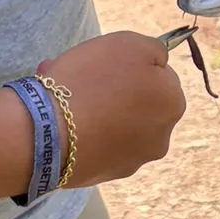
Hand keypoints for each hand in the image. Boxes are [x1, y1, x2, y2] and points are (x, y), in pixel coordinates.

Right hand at [43, 31, 186, 186]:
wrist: (47, 132)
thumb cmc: (92, 80)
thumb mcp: (130, 43)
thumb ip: (155, 49)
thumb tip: (160, 60)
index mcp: (172, 103)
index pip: (157, 75)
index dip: (130, 64)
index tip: (105, 61)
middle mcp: (161, 137)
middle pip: (135, 100)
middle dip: (110, 86)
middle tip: (79, 73)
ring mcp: (131, 160)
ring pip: (112, 121)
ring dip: (92, 106)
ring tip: (58, 94)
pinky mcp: (103, 175)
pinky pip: (94, 142)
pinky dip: (80, 130)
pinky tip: (56, 119)